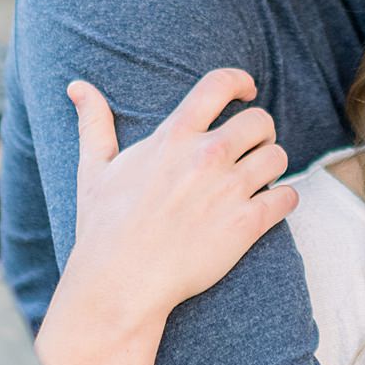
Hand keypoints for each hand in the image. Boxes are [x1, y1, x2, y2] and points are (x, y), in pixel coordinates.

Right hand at [54, 68, 296, 337]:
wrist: (121, 283)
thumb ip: (93, 123)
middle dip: (260, 133)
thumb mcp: (94, 169)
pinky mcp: (247, 225)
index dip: (241, 81)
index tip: (247, 92)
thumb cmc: (104, 228)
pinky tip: (268, 207)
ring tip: (257, 180)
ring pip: (278, 157)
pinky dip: (284, 200)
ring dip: (271, 166)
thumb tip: (77, 86)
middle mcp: (206, 156)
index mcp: (173, 136)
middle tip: (251, 149)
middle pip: (260, 121)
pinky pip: (287, 197)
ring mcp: (229, 190)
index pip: (220, 84)